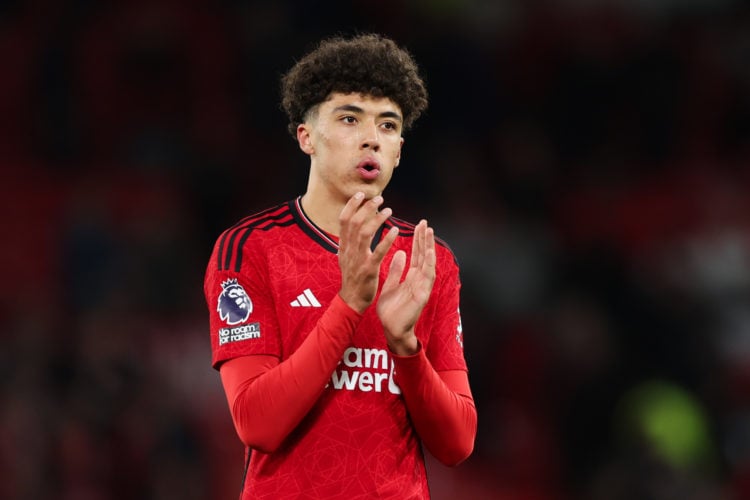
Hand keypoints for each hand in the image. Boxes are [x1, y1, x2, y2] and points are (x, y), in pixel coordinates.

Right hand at [338, 192, 398, 313]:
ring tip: (388, 211)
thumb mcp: (345, 257)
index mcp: (343, 246)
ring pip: (365, 233)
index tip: (360, 194)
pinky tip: (395, 231)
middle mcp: (348, 250)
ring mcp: (358, 260)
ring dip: (377, 219)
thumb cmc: (352, 277)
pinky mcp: (369, 269)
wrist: (351, 300)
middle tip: (379, 199)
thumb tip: (349, 225)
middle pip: (354, 222)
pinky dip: (387, 239)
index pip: (343, 220)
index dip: (351, 205)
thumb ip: (348, 241)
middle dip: (366, 207)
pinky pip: (378, 252)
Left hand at [377, 219, 435, 354]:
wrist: (391, 330)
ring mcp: (422, 287)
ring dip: (429, 247)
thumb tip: (401, 252)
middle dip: (424, 240)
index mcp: (411, 277)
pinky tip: (428, 252)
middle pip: (423, 256)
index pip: (416, 255)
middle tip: (425, 223)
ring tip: (429, 232)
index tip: (418, 226)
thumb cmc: (391, 311)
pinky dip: (428, 264)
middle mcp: (419, 280)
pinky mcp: (422, 295)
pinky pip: (426, 278)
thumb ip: (396, 270)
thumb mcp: (391, 285)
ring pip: (428, 263)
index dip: (417, 241)